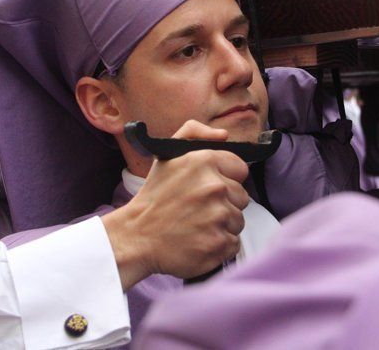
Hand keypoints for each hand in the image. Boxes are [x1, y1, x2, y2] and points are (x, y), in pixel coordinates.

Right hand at [103, 120, 249, 289]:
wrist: (137, 237)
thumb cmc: (155, 197)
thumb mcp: (167, 154)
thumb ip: (194, 132)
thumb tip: (223, 135)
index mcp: (204, 161)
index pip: (240, 169)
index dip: (226, 179)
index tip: (210, 188)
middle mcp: (214, 187)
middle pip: (241, 197)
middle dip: (224, 203)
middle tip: (199, 209)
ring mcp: (218, 216)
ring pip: (238, 220)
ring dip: (222, 225)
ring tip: (197, 225)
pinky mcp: (219, 243)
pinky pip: (233, 243)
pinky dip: (220, 245)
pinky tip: (200, 241)